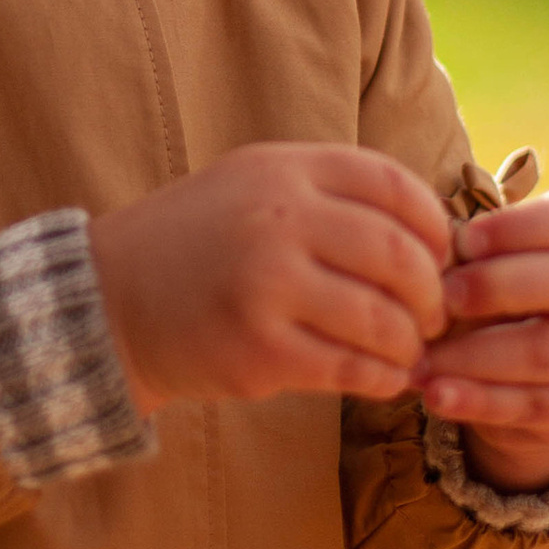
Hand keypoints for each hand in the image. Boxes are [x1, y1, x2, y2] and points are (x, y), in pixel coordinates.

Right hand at [88, 144, 450, 413]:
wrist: (108, 300)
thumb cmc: (198, 244)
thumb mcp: (255, 185)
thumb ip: (331, 194)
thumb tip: (432, 231)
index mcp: (285, 170)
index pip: (394, 187)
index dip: (435, 226)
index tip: (441, 256)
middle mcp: (280, 219)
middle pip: (400, 256)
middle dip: (432, 295)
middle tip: (433, 316)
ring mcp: (268, 285)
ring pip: (384, 320)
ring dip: (409, 343)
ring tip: (405, 351)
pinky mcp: (261, 349)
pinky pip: (352, 368)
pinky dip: (382, 378)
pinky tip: (380, 378)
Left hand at [417, 189, 548, 492]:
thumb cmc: (520, 292)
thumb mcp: (510, 261)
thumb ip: (481, 254)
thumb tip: (430, 261)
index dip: (517, 227)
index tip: (463, 239)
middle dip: (498, 286)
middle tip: (442, 296)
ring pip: (547, 352)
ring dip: (475, 355)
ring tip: (420, 357)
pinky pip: (532, 405)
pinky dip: (478, 401)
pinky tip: (436, 395)